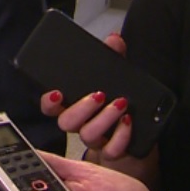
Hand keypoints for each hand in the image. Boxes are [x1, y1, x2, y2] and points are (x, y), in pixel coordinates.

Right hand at [39, 31, 135, 160]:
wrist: (141, 134)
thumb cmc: (120, 104)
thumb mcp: (116, 77)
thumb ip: (112, 58)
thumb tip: (114, 39)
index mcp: (75, 106)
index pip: (51, 107)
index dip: (49, 102)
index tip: (56, 93)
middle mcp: (81, 124)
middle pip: (66, 123)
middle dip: (81, 108)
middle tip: (99, 94)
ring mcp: (95, 139)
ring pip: (88, 135)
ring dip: (104, 118)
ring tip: (121, 103)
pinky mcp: (112, 151)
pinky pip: (112, 150)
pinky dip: (121, 135)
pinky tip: (129, 121)